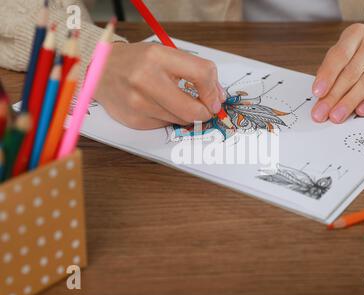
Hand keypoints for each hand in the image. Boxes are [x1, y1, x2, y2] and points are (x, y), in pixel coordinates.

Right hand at [94, 42, 225, 128]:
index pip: (201, 74)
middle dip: (205, 112)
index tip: (215, 98)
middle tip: (205, 109)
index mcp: (158, 57)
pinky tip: (157, 107)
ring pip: (181, 121)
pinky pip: (165, 126)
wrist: (100, 72)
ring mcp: (138, 104)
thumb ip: (194, 71)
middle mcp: (146, 80)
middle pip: (192, 109)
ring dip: (186, 115)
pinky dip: (169, 118)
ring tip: (175, 102)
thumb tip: (218, 97)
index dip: (214, 91)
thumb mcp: (165, 55)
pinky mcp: (135, 121)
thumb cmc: (138, 62)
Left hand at [311, 20, 363, 122]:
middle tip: (321, 112)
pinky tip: (359, 111)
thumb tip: (320, 94)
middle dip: (334, 96)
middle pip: (351, 72)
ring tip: (336, 116)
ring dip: (349, 102)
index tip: (317, 92)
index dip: (328, 75)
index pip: (340, 55)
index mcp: (356, 34)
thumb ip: (333, 67)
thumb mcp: (347, 48)